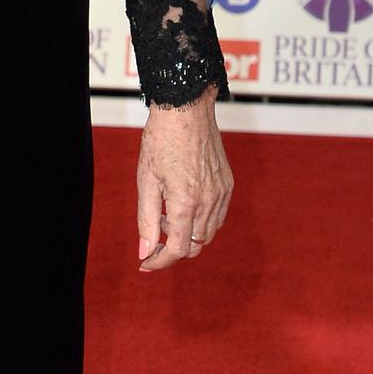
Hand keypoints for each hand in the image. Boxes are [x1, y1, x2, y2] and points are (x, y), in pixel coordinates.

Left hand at [136, 93, 232, 269]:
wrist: (186, 110)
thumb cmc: (161, 141)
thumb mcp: (146, 181)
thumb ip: (146, 220)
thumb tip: (145, 252)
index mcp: (185, 203)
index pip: (176, 250)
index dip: (159, 262)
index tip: (145, 263)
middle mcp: (208, 202)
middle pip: (193, 247)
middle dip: (171, 250)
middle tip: (151, 240)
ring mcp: (221, 194)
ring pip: (207, 235)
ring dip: (186, 236)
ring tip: (164, 216)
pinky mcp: (228, 185)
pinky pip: (217, 217)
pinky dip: (200, 223)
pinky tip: (182, 206)